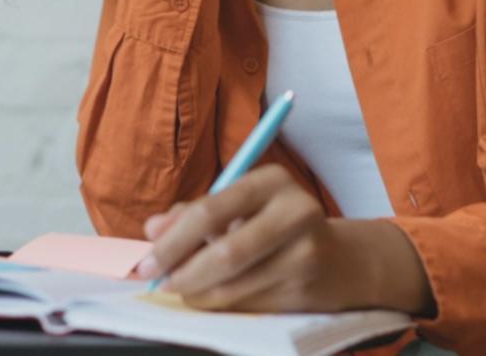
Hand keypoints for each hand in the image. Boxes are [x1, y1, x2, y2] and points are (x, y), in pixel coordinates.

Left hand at [134, 164, 426, 312]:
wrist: (341, 260)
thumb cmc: (275, 226)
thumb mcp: (239, 206)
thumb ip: (193, 213)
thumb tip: (151, 231)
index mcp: (271, 180)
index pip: (210, 210)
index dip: (172, 241)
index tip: (145, 262)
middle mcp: (294, 211)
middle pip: (225, 252)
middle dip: (182, 273)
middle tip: (158, 283)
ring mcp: (305, 252)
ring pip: (235, 285)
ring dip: (198, 294)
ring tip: (182, 290)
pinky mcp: (306, 288)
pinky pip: (249, 304)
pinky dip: (221, 305)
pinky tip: (212, 298)